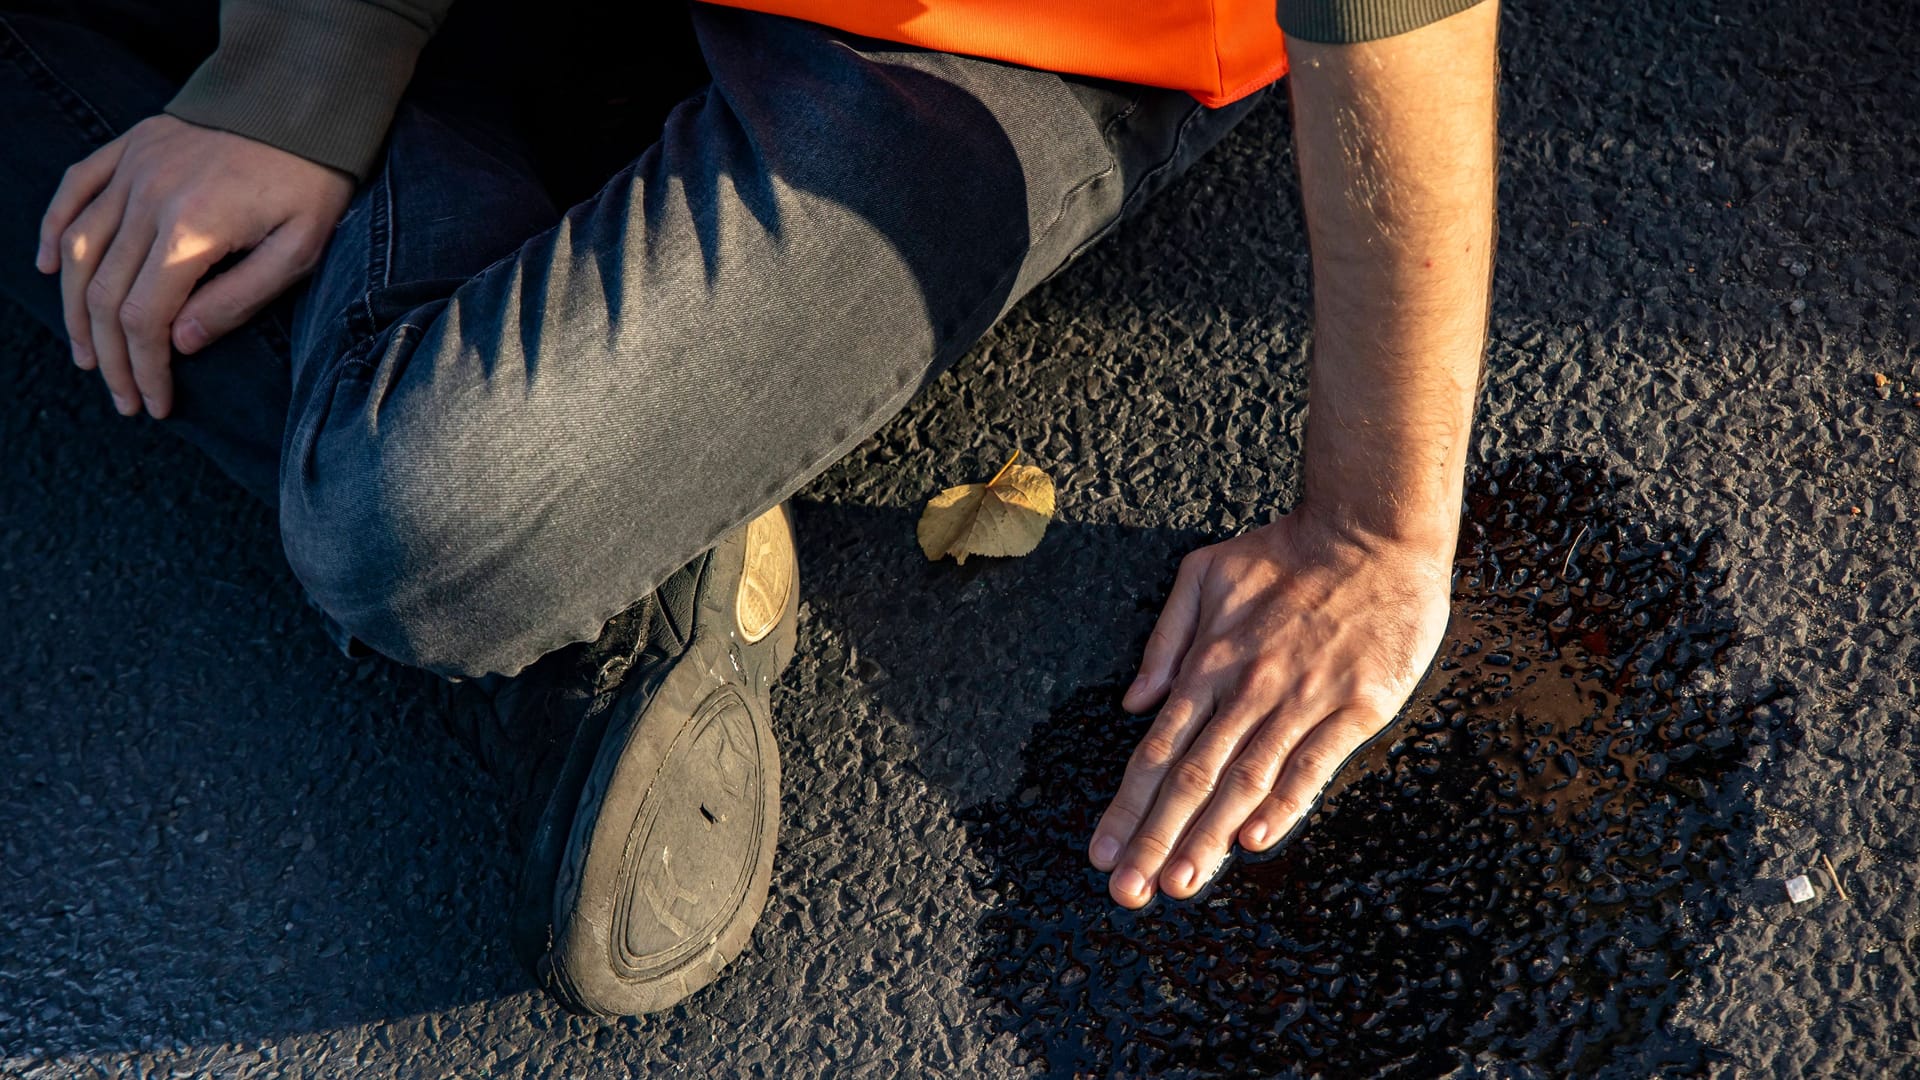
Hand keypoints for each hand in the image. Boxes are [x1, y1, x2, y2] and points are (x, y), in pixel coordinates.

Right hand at [36, 115, 352, 417]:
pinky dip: (52, 231)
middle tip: (124, 397)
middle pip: (104, 294)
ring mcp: (131, 169)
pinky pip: (72, 190)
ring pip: (77, 250)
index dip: (145, 368)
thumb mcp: (298, 251)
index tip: (155, 403)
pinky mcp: (128, 147)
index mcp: (192, 229)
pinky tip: (48, 270)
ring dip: (74, 310)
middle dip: (111, 357)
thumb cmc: (311, 183)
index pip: (145, 318)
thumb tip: (183, 343)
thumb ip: (239, 299)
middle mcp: (147, 198)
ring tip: (88, 355)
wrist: (303, 103)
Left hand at [1088, 504, 1453, 907]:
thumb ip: (1165, 639)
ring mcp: (1300, 701)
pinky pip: (1312, 764)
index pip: (1155, 749)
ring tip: (1178, 884)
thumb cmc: (1288, 551)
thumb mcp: (1205, 573)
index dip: (1125, 807)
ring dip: (1208, 837)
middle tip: (1126, 891)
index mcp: (1208, 663)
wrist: (1372, 530)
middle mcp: (1246, 690)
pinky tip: (1254, 841)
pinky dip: (1282, 805)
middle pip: (1190, 778)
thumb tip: (1133, 700)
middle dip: (1153, 839)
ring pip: (1244, 782)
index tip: (1099, 853)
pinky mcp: (1355, 708)